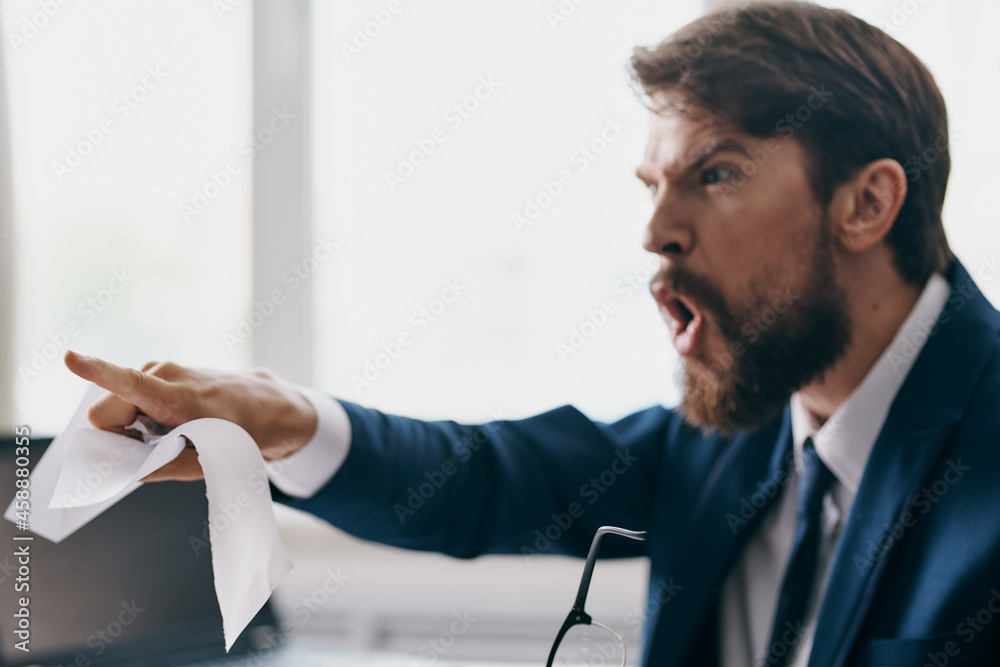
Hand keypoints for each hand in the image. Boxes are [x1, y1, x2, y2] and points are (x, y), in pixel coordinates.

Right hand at [63, 351, 317, 482]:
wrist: (267, 406)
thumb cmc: (241, 433)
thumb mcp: (204, 463)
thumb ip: (158, 467)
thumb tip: (119, 468)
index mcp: (176, 395)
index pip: (129, 383)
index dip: (97, 372)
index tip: (70, 357)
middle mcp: (163, 374)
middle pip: (105, 412)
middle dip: (116, 435)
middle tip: (154, 448)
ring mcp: (160, 370)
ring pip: (116, 407)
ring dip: (132, 427)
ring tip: (172, 433)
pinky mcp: (159, 373)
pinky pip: (129, 400)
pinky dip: (140, 418)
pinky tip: (170, 424)